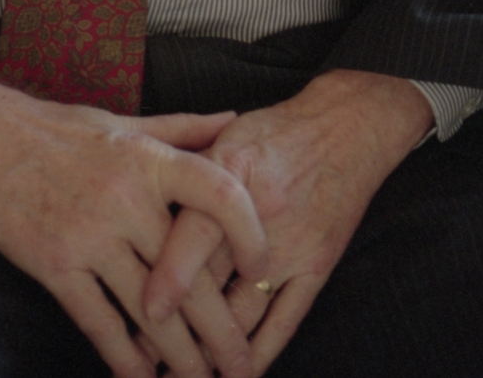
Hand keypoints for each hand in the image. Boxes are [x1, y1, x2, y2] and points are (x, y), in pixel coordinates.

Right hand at [0, 65, 267, 377]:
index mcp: (147, 159)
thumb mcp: (122, 123)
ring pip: (149, 310)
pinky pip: (98, 321)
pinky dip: (124, 357)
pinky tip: (143, 377)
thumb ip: (182, 129)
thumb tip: (236, 123)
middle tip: (245, 367)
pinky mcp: (53, 264)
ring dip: (181, 357)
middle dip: (222, 330)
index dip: (250, 232)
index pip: (219, 192)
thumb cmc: (56, 127)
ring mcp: (87, 234)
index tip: (263, 267)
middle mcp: (124, 197)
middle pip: (190, 275)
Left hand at [142, 70, 433, 376]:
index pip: (197, 230)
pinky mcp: (316, 267)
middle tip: (144, 356)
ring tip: (180, 371)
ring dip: (212, 350)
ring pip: (244, 313)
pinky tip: (238, 373)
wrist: (347, 129)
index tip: (147, 312)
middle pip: (214, 282)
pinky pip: (285, 321)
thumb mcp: (225, 136)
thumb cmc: (275, 132)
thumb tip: (135, 195)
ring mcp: (290, 247)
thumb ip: (184, 168)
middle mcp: (260, 215)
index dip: (172, 274)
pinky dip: (260, 352)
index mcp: (229, 173)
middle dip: (177, 327)